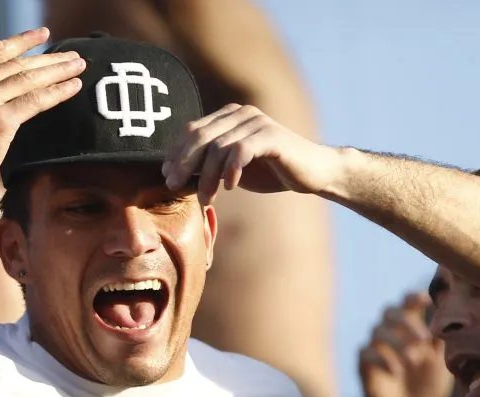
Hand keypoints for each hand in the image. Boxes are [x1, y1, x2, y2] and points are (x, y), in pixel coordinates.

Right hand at [0, 27, 85, 201]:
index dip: (22, 41)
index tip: (43, 35)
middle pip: (18, 64)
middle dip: (49, 58)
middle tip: (74, 54)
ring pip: (29, 79)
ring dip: (58, 70)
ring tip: (79, 65)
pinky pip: (35, 101)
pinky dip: (58, 92)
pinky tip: (74, 87)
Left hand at [161, 103, 342, 205]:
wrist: (312, 172)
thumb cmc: (272, 171)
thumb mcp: (233, 169)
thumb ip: (209, 166)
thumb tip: (174, 175)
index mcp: (229, 116)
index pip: (192, 130)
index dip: (176, 153)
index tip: (167, 176)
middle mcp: (241, 113)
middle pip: (200, 136)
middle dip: (184, 163)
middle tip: (174, 186)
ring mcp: (256, 122)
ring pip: (218, 148)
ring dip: (207, 177)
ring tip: (206, 199)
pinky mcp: (270, 136)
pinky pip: (240, 151)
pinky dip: (231, 171)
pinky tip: (230, 188)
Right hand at [360, 293, 452, 396]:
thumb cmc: (430, 386)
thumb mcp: (442, 363)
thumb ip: (444, 341)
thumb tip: (450, 319)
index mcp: (411, 327)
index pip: (408, 302)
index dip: (415, 297)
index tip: (427, 300)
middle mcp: (391, 332)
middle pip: (389, 311)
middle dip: (406, 321)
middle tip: (423, 339)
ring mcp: (376, 348)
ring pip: (378, 330)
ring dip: (397, 343)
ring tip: (413, 361)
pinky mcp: (364, 365)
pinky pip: (366, 352)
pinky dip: (382, 359)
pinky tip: (396, 372)